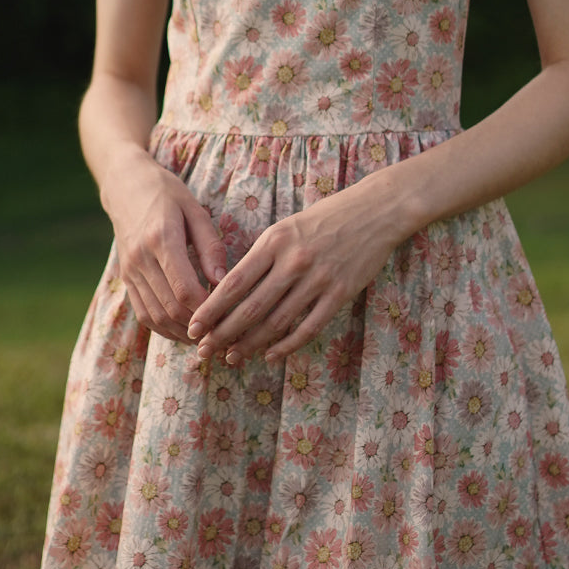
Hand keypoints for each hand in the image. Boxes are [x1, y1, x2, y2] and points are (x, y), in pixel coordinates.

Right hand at [104, 151, 228, 341]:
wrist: (125, 186)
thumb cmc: (166, 193)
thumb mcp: (194, 209)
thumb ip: (209, 246)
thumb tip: (222, 281)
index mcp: (161, 239)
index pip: (185, 289)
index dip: (208, 309)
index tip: (230, 315)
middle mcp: (141, 259)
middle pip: (171, 308)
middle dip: (199, 326)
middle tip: (224, 333)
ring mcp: (130, 271)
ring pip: (156, 317)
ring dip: (183, 333)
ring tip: (208, 337)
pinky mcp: (126, 279)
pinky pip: (144, 314)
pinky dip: (165, 328)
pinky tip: (185, 330)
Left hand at [186, 178, 400, 363]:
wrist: (374, 211)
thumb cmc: (323, 219)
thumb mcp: (285, 229)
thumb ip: (260, 257)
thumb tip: (229, 291)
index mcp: (274, 241)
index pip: (235, 282)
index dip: (212, 309)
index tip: (194, 327)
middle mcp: (293, 261)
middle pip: (251, 307)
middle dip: (224, 333)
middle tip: (204, 351)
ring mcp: (318, 279)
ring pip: (277, 321)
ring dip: (251, 344)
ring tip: (232, 357)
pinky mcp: (340, 293)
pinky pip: (309, 327)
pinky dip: (288, 345)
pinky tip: (271, 354)